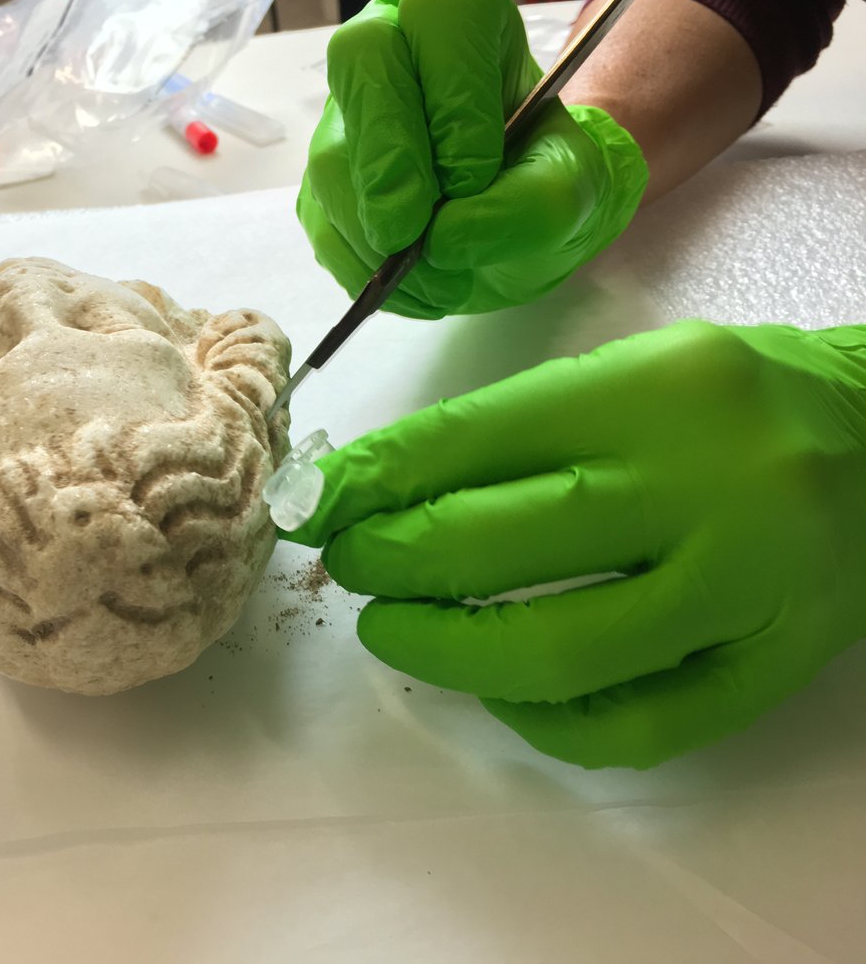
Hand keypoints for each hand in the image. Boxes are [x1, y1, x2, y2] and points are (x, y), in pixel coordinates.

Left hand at [284, 321, 865, 767]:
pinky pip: (640, 726)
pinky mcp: (778, 664)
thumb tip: (373, 488)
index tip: (319, 505)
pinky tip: (499, 691)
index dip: (375, 481)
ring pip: (562, 652)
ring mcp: (749, 584)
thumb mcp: (628, 372)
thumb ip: (512, 428)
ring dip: (447, 653)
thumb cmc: (733, 401)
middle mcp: (707, 482)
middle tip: (352, 568)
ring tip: (396, 631)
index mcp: (657, 387)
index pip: (475, 438)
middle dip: (394, 563)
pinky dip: (545, 723)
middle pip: (503, 542)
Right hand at [298, 0, 647, 318]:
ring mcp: (346, 115)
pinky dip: (361, 266)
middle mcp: (392, 49)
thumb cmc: (543, 182)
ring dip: (380, 232)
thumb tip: (438, 239)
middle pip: (361, 60)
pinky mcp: (322, 181)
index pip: (440, 14)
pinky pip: (320, 219)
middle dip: (389, 157)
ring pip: (333, 156)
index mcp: (462, 21)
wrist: (515, 223)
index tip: (475, 176)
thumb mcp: (569, 192)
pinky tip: (410, 286)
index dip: (453, 96)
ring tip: (440, 280)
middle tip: (415, 232)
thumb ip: (525, 206)